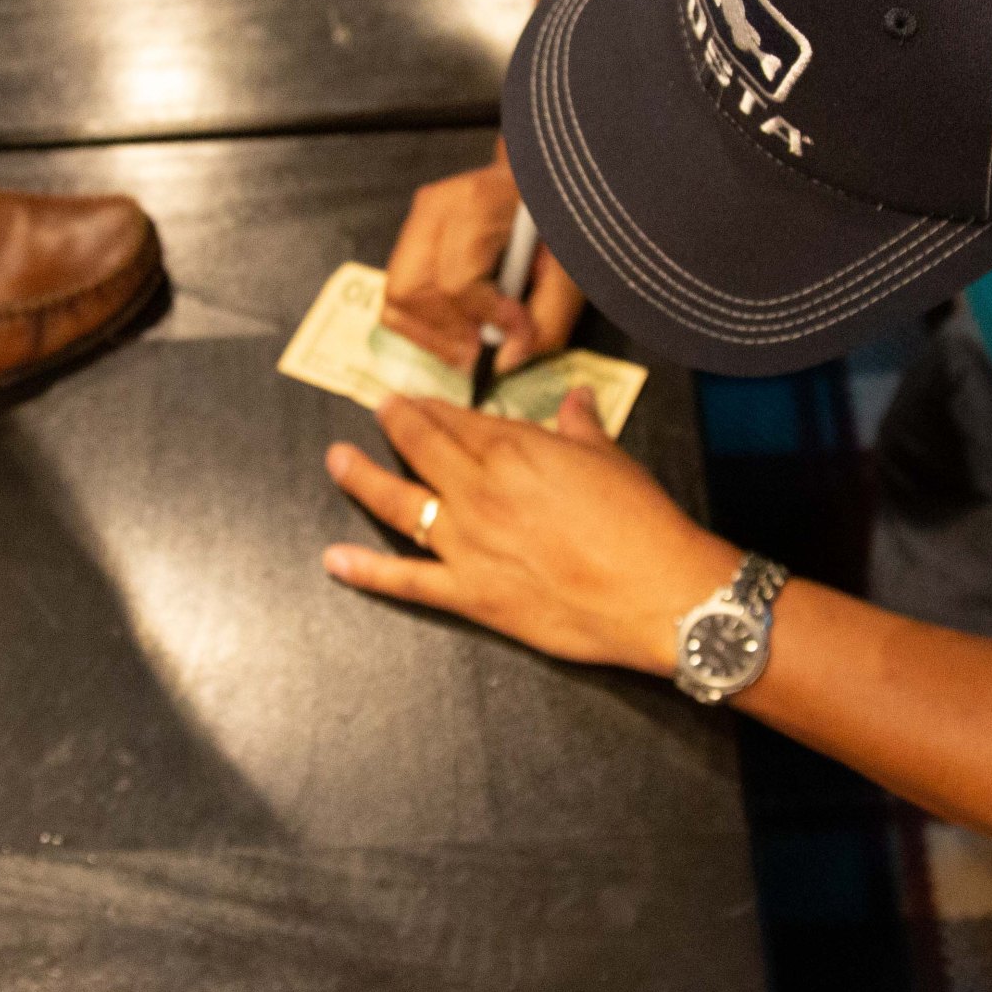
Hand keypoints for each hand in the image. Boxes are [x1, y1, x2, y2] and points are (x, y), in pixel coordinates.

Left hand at [323, 388, 740, 675]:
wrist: (657, 592)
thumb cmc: (642, 522)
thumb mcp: (611, 460)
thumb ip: (582, 427)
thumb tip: (576, 398)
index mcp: (515, 450)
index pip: (458, 420)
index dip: (431, 407)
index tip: (413, 397)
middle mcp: (481, 489)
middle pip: (422, 448)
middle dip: (394, 425)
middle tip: (374, 409)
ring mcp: (469, 542)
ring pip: (400, 503)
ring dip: (362, 478)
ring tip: (337, 461)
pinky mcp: (471, 593)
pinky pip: (407, 581)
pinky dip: (366, 572)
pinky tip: (334, 560)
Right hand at [381, 160, 586, 371]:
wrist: (545, 182)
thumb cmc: (560, 219)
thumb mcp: (570, 268)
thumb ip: (545, 320)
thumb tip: (504, 363)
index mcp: (478, 203)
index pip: (457, 280)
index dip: (487, 317)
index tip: (519, 331)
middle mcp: (435, 207)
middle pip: (411, 290)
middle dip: (446, 333)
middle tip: (483, 350)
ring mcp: (417, 218)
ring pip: (397, 296)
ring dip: (431, 333)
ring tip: (471, 342)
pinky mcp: (411, 236)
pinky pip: (397, 294)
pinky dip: (422, 323)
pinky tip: (458, 327)